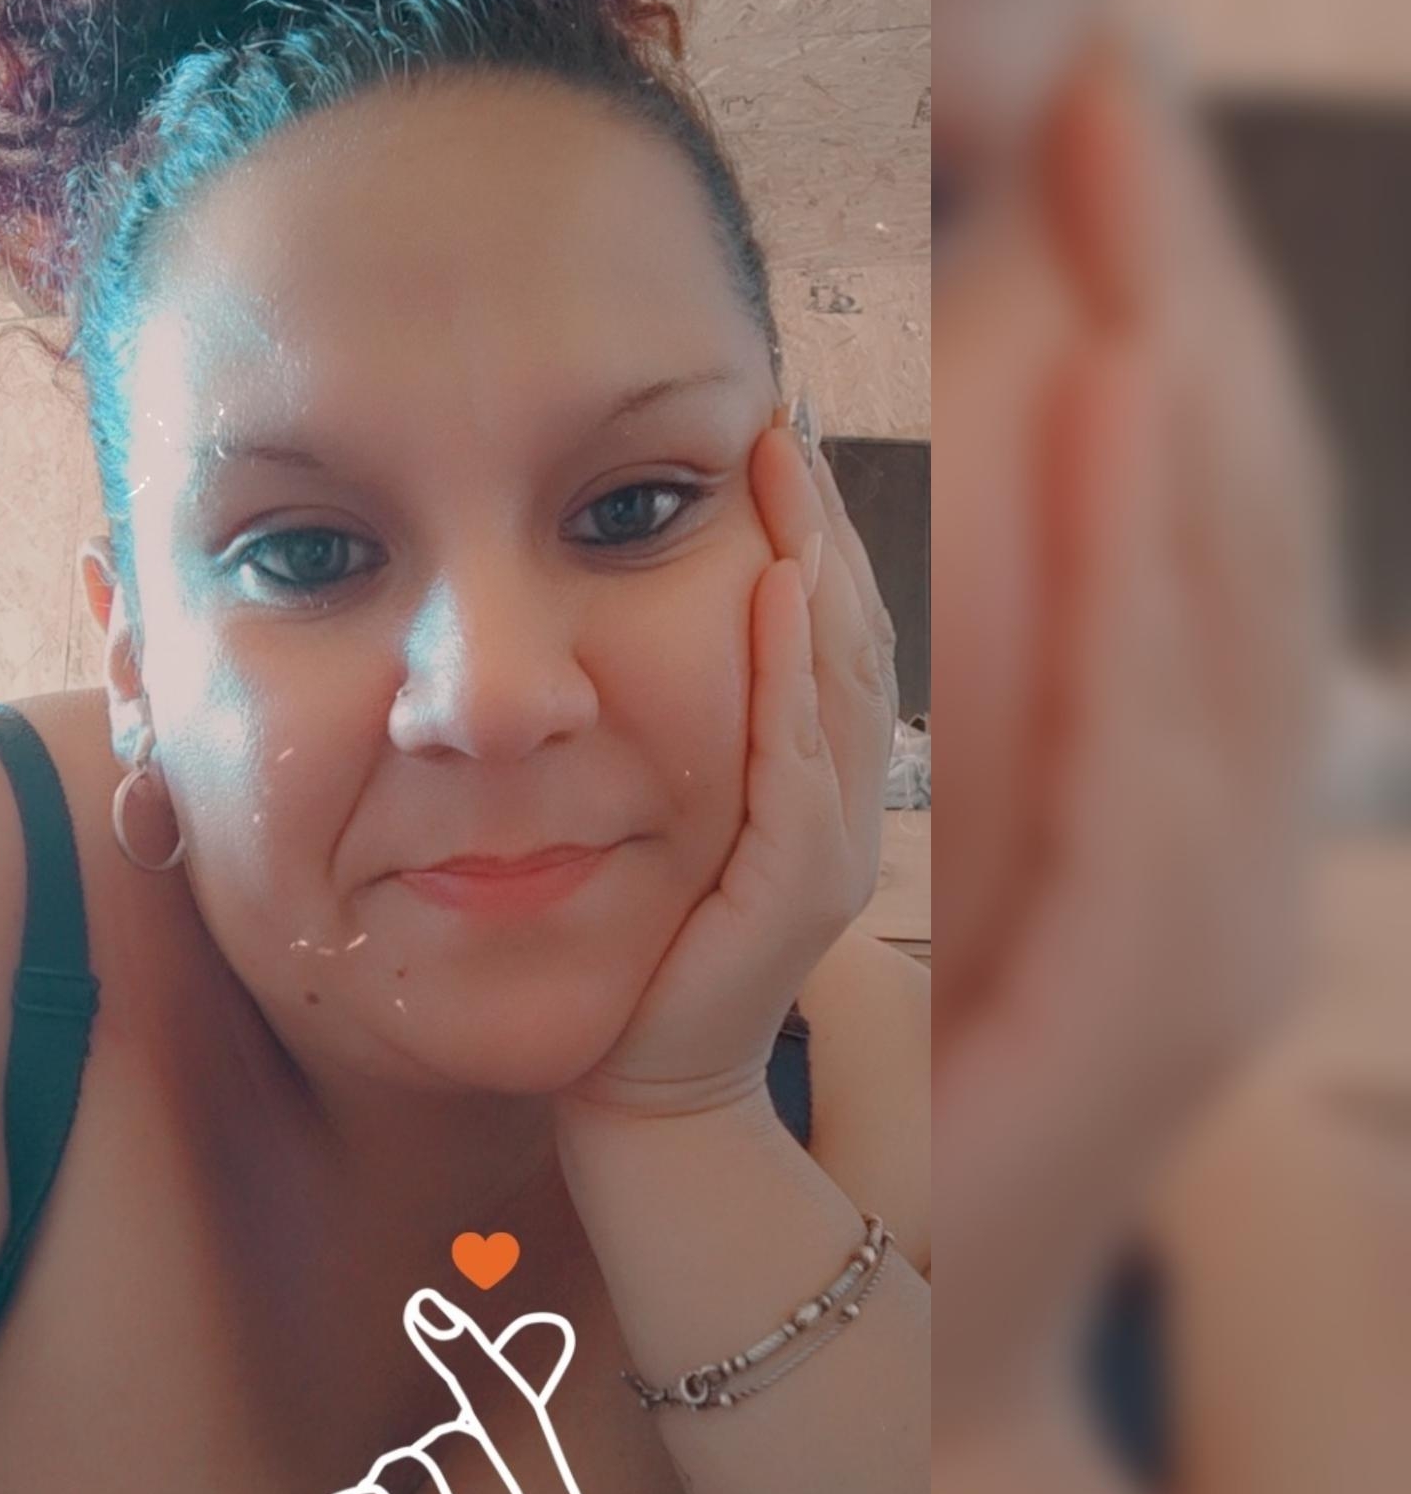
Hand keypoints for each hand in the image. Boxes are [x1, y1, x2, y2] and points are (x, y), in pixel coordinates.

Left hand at [557, 415, 898, 1120]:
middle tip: (786, 410)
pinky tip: (774, 589)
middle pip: (848, 626)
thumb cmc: (646, 948)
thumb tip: (673, 629)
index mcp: (816, 773)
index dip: (811, 526)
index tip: (775, 430)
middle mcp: (845, 796)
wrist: (647, 1083)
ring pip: (836, 673)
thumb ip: (690, 733)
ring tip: (785, 462)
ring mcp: (832, 842)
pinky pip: (800, 756)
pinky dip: (789, 669)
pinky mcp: (797, 887)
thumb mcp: (673, 817)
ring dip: (814, 561)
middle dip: (820, 515)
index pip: (825, 625)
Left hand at [934, 38, 1336, 1424]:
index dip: (1137, 305)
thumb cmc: (855, 1100)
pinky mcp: (1133, 995)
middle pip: (1206, 508)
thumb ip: (896, 720)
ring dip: (1178, 374)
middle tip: (1113, 83)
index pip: (1159, 509)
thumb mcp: (872, 873)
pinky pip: (1152, 745)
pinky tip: (1118, 405)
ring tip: (1129, 181)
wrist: (872, 1328)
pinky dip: (1146, 571)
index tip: (1080, 122)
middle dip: (1167, 287)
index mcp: (1145, 792)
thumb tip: (831, 541)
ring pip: (1211, 592)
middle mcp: (1206, 829)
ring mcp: (1193, 912)